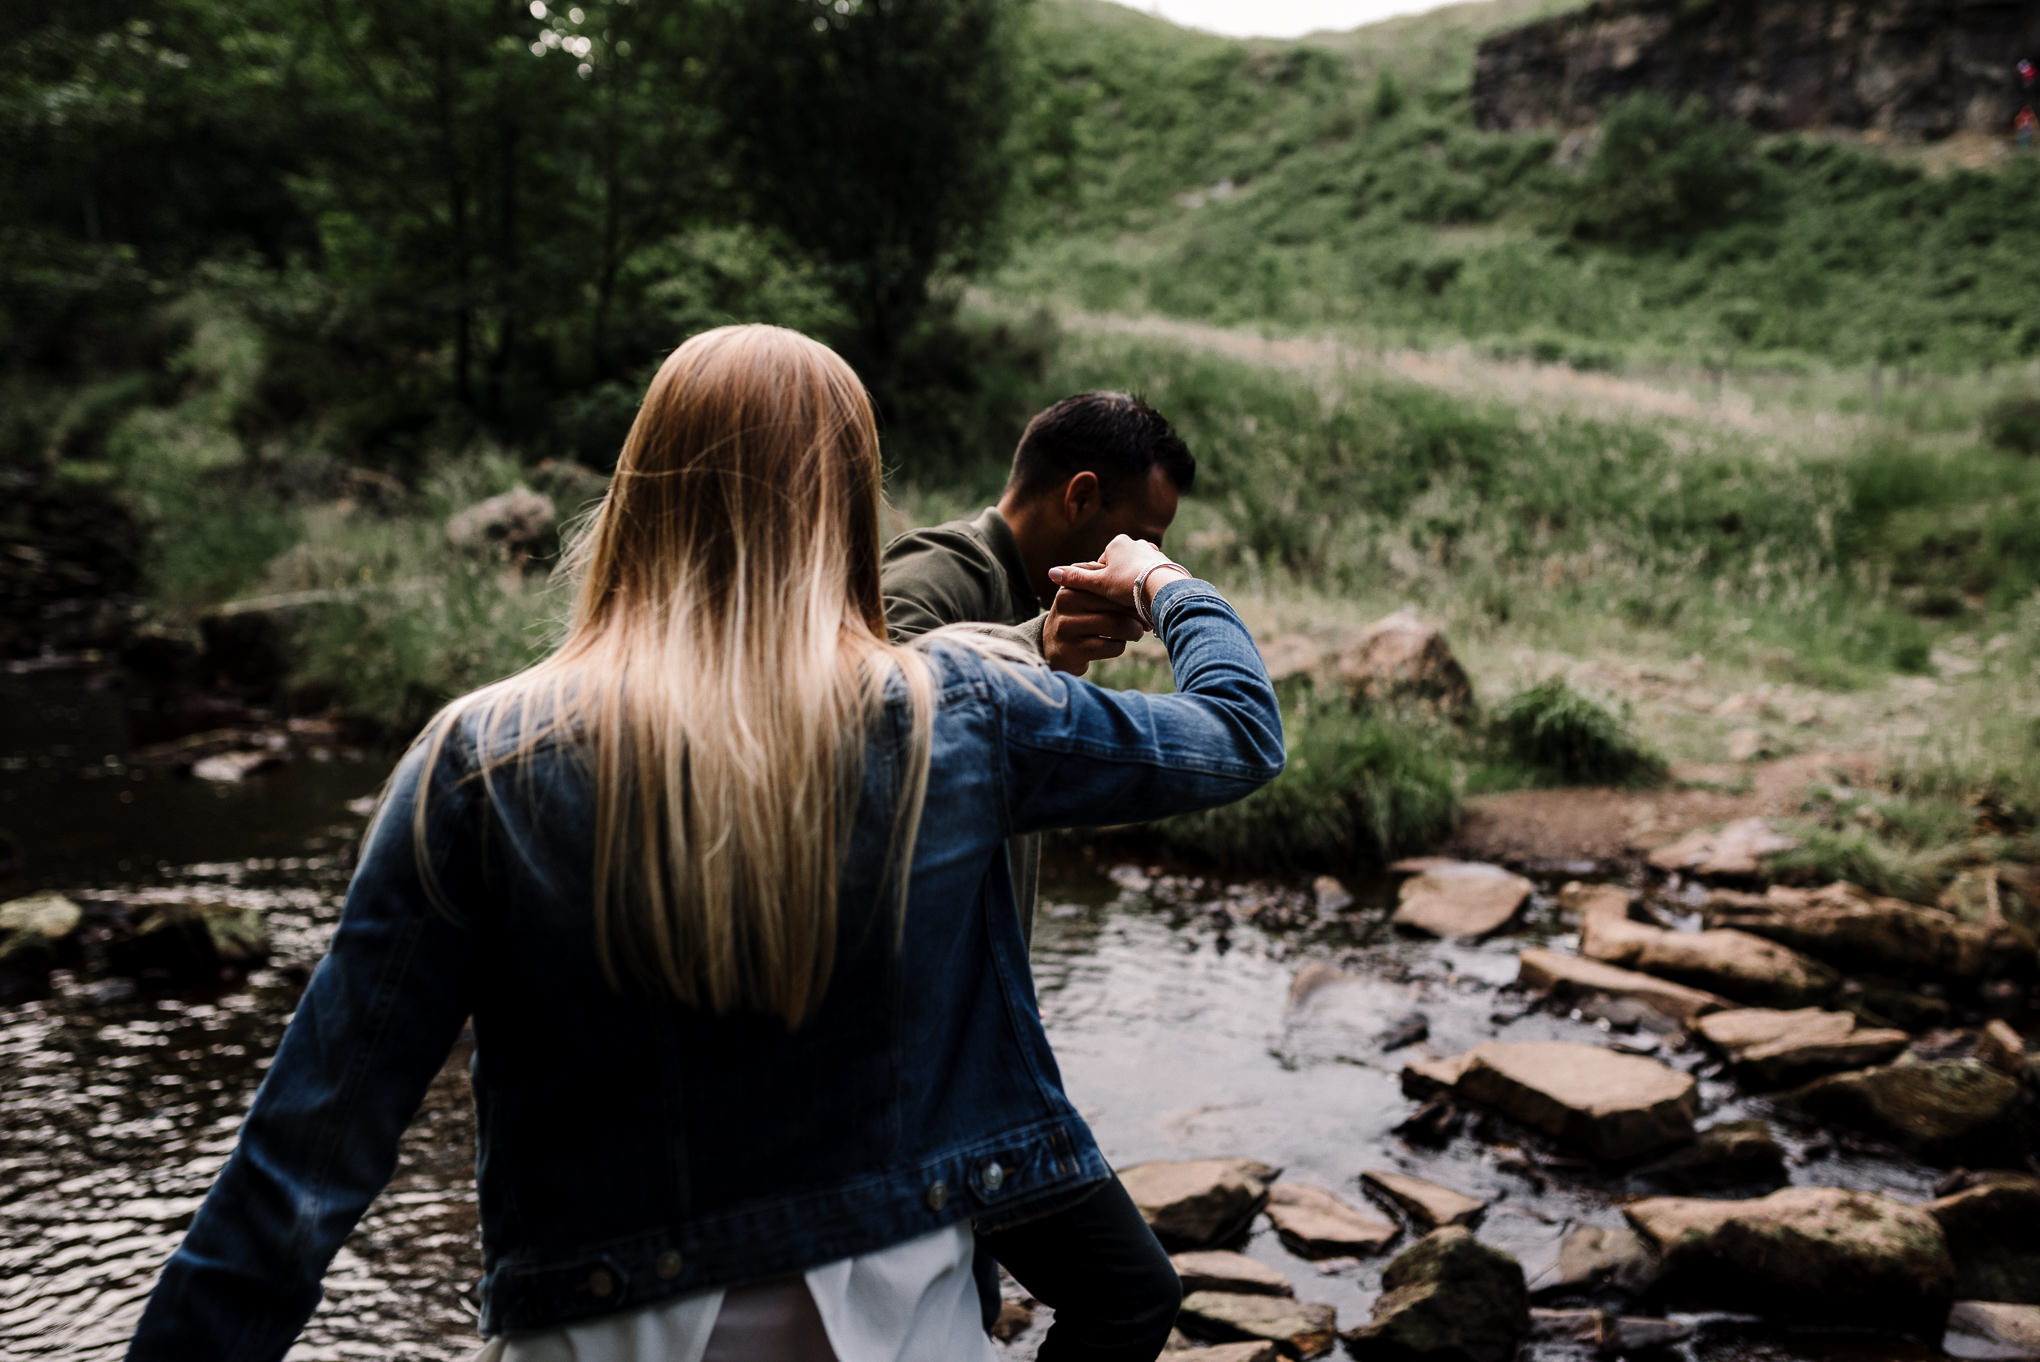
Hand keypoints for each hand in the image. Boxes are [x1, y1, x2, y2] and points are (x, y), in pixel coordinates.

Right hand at [1042, 587, 1145, 676]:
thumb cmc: (1079, 617)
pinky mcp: (1071, 650)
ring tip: (1135, 632)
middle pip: (1115, 603)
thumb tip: (1139, 580)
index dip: (1132, 594)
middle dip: (1136, 613)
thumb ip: (1103, 583)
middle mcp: (1065, 602)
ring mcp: (1066, 626)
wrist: (1052, 648)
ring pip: (1116, 625)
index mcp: (1071, 585)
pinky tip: (1117, 644)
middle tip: (1146, 621)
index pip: (1110, 584)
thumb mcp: (1083, 596)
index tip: (1145, 602)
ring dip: (1133, 631)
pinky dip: (1120, 646)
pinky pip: (1111, 646)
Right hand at [1047, 535, 1186, 611]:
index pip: (1101, 565)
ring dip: (1134, 589)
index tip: (1104, 599)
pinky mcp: (1168, 565)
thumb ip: (1076, 578)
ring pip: (1136, 574)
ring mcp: (1153, 553)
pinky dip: (1149, 591)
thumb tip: (1051, 572)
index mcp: (1118, 543)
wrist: (1165, 589)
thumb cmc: (1128, 584)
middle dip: (1118, 586)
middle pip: (1119, 569)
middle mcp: (1136, 544)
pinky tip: (1148, 604)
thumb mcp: (1098, 583)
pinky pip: (1153, 579)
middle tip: (1119, 605)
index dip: (1100, 583)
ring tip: (1135, 606)